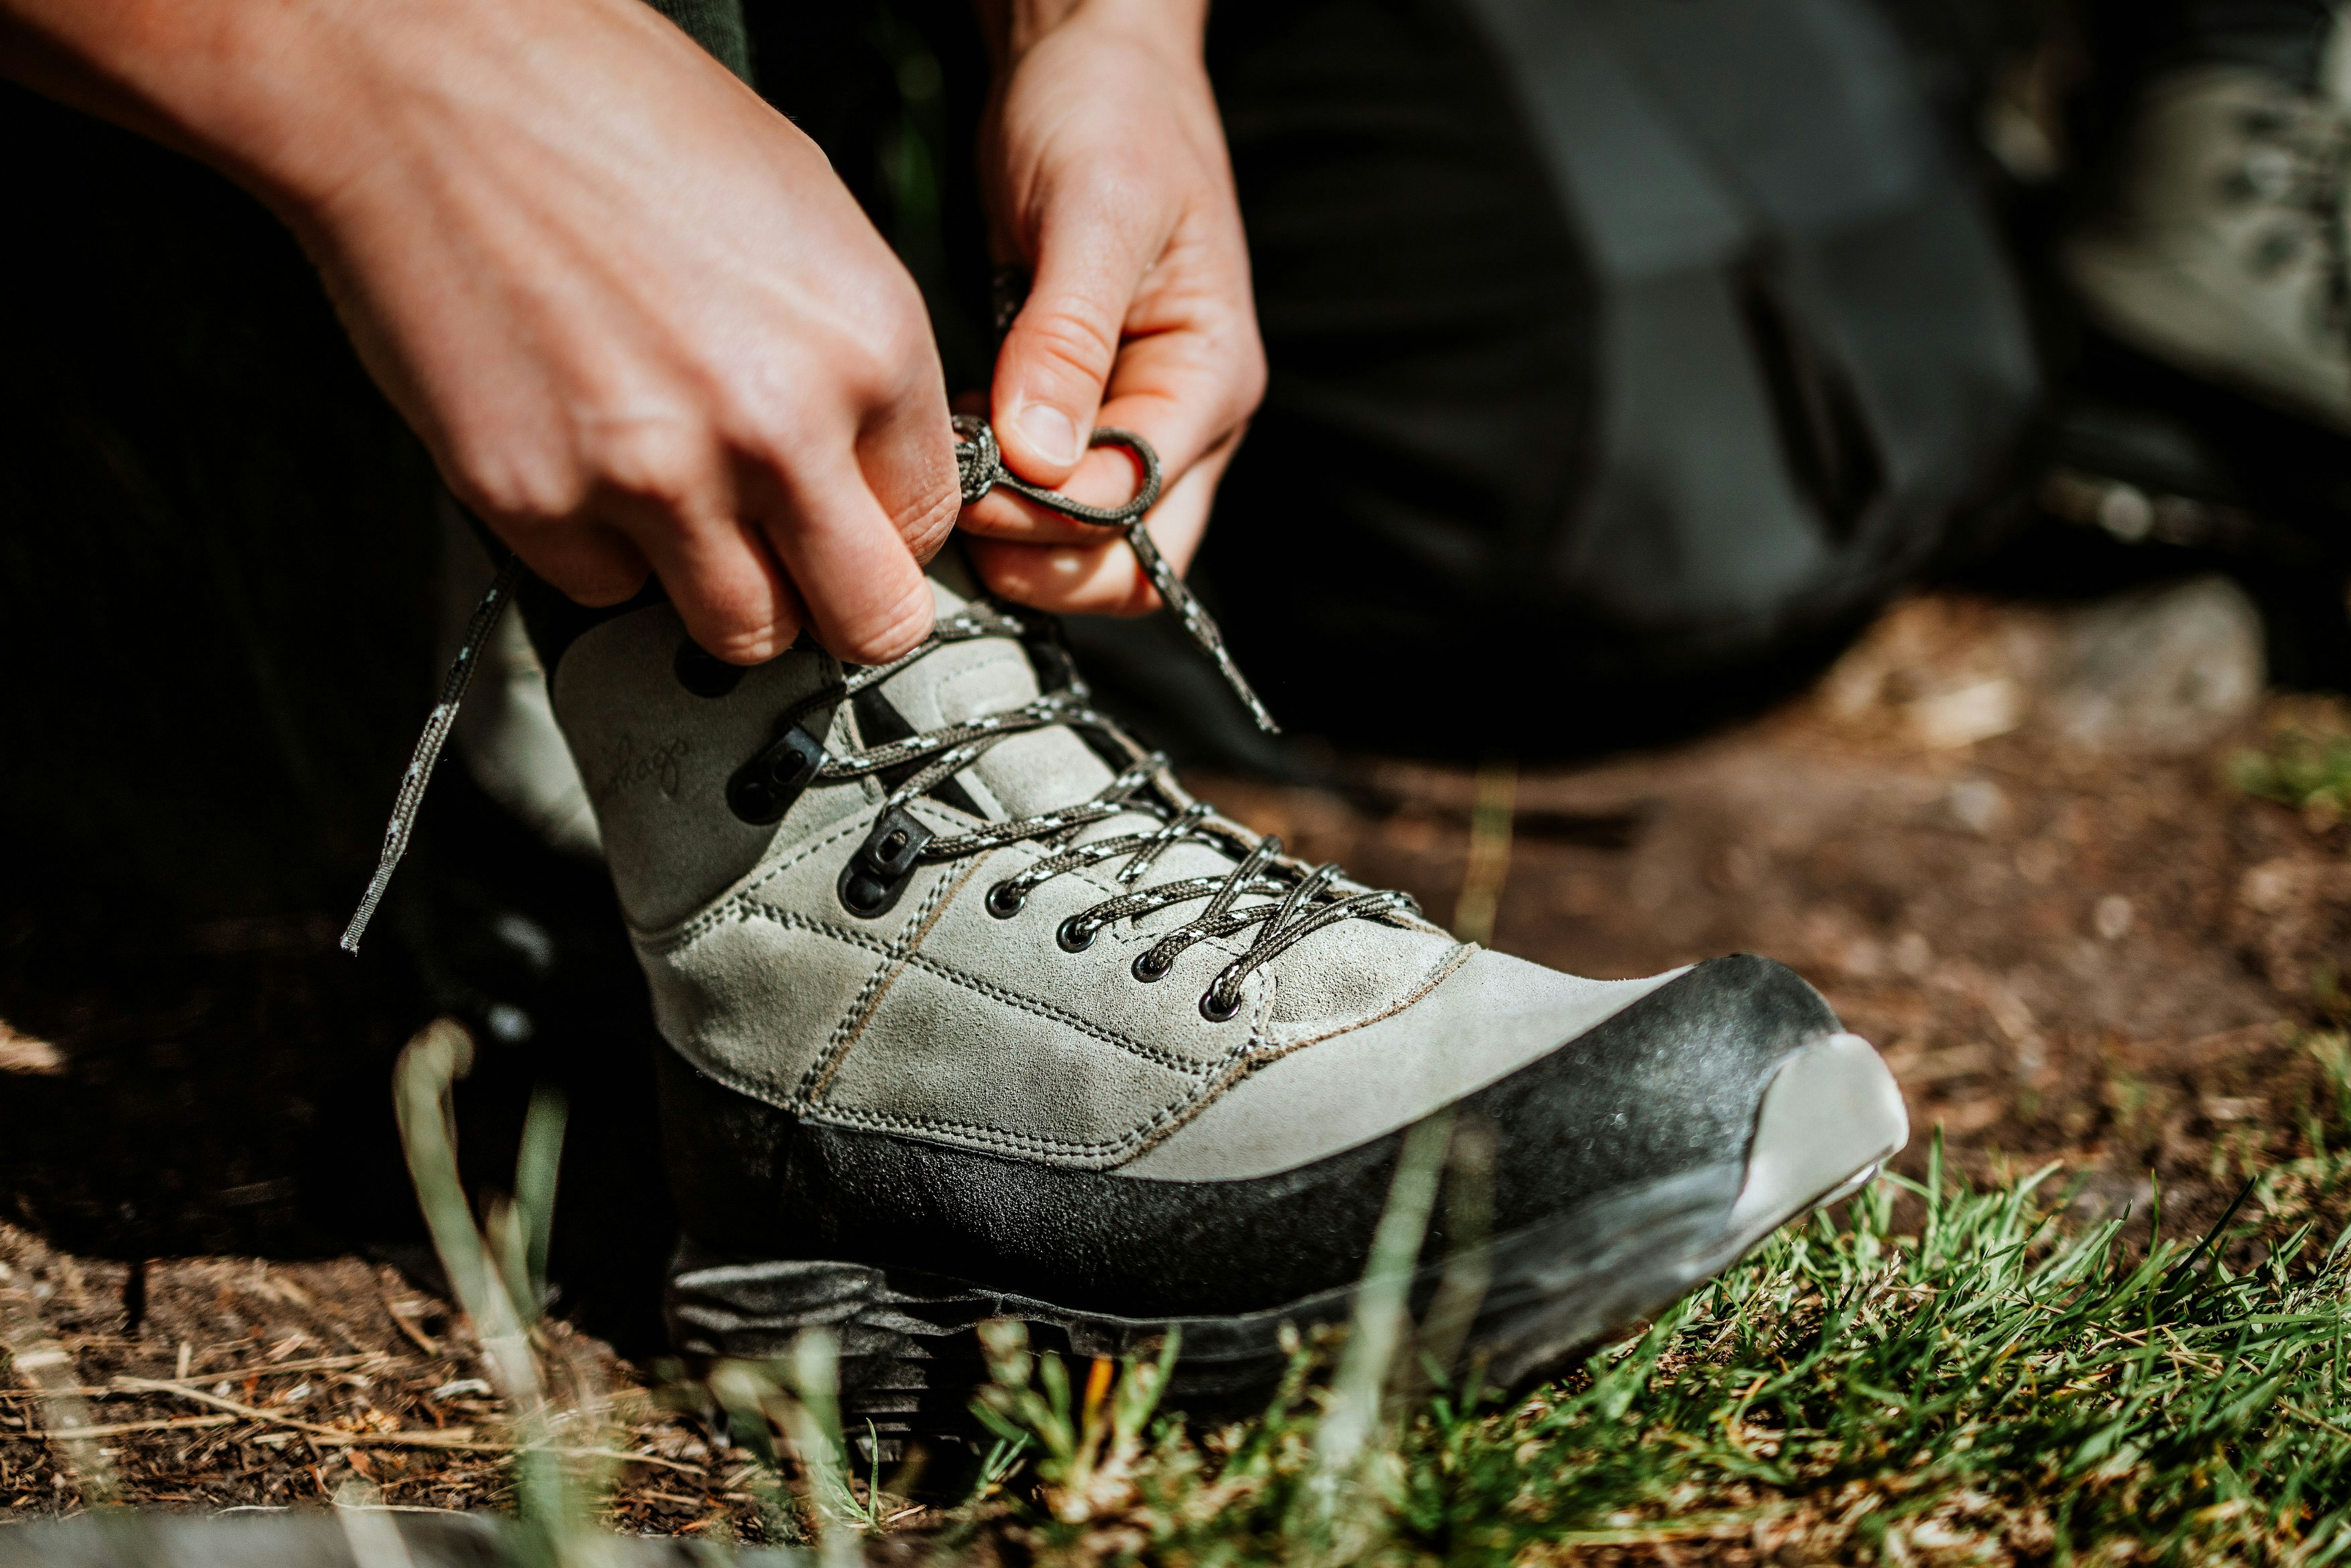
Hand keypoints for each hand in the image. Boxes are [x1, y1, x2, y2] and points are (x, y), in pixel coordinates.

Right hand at [0, 0, 958, 665]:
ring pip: (743, 632)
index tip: (857, 517)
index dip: (891, 526)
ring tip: (690, 509)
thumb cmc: (610, 110)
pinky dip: (605, 549)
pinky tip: (586, 455)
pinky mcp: (539, 504)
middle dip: (842, 606)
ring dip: (728, 590)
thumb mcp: (804, 210)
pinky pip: (608, 589)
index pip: (932, 521)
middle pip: (867, 622)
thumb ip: (858, 359)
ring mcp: (654, 477)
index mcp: (866, 344)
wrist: (428, 74)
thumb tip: (879, 461)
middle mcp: (776, 427)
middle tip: (804, 571)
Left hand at [956, 0, 1263, 615]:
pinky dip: (1001, 499)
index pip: (1140, 506)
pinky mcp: (1088, 410)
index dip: (1050, 519)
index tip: (966, 483)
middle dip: (1041, 562)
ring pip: (1090, 545)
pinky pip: (1053, 497)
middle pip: (1130, 562)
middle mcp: (1186, 417)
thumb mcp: (1091, 213)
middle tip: (948, 518)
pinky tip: (953, 449)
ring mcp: (1139, 420)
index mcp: (1210, 379)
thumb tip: (1041, 461)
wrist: (1091, 58)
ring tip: (943, 486)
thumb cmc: (1106, 114)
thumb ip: (1068, 340)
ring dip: (1015, 541)